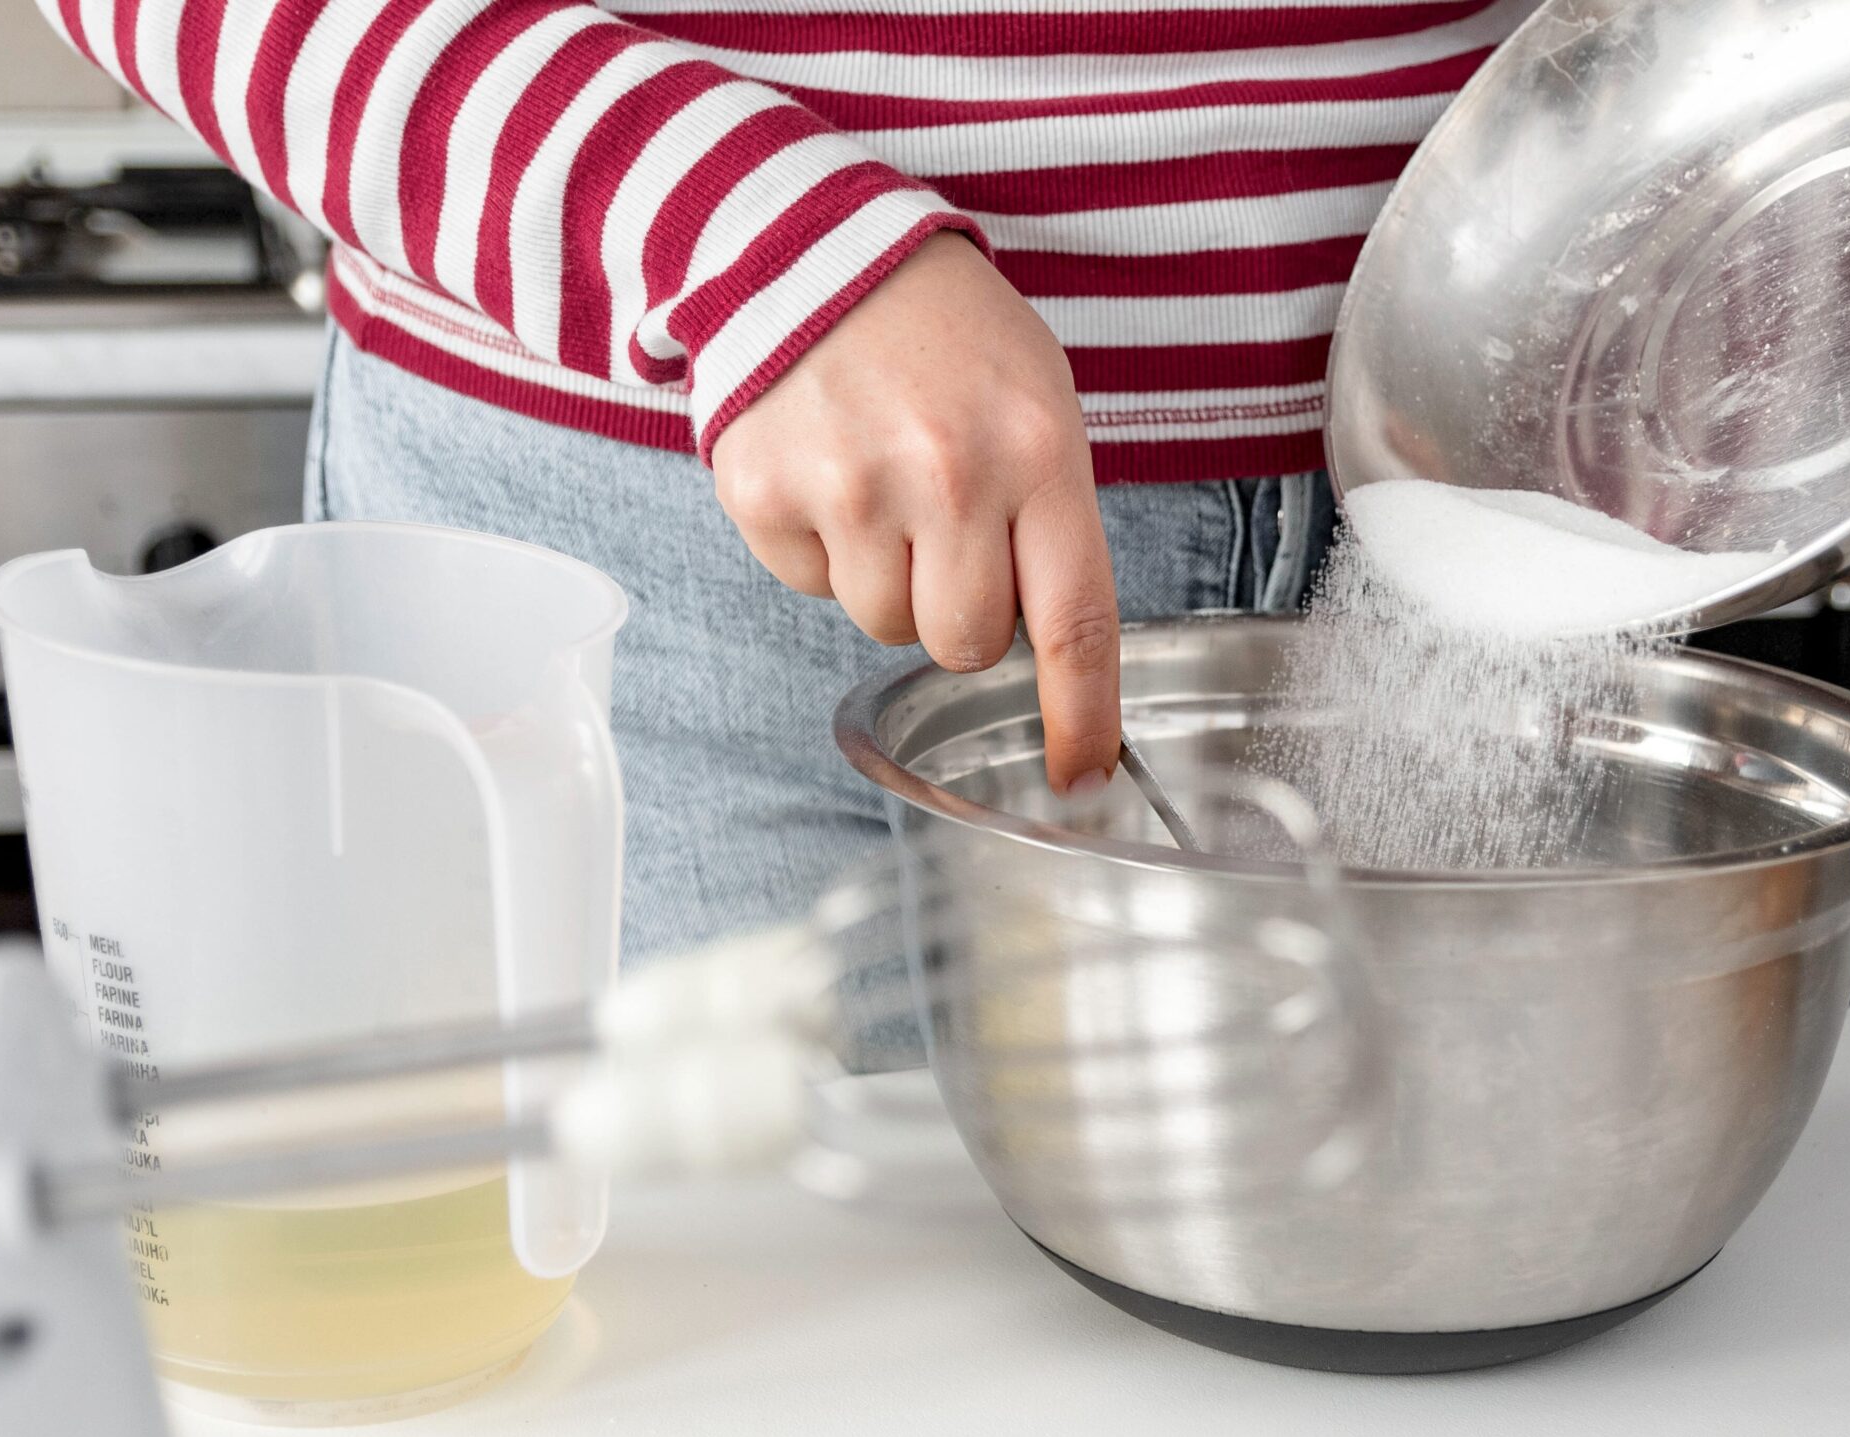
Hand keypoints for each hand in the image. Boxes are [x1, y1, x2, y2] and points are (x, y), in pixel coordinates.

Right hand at [711, 231, 1120, 794]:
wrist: (807, 247)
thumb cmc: (940, 331)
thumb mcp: (1035, 396)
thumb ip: (1049, 512)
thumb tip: (1047, 648)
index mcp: (1039, 450)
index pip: (1074, 622)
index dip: (1081, 715)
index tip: (1081, 775)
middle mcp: (949, 477)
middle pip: (966, 644)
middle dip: (964, 614)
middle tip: (949, 534)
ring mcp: (851, 488)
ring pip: (885, 624)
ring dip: (889, 577)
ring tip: (882, 481)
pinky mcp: (767, 495)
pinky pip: (811, 586)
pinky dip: (822, 547)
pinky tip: (828, 469)